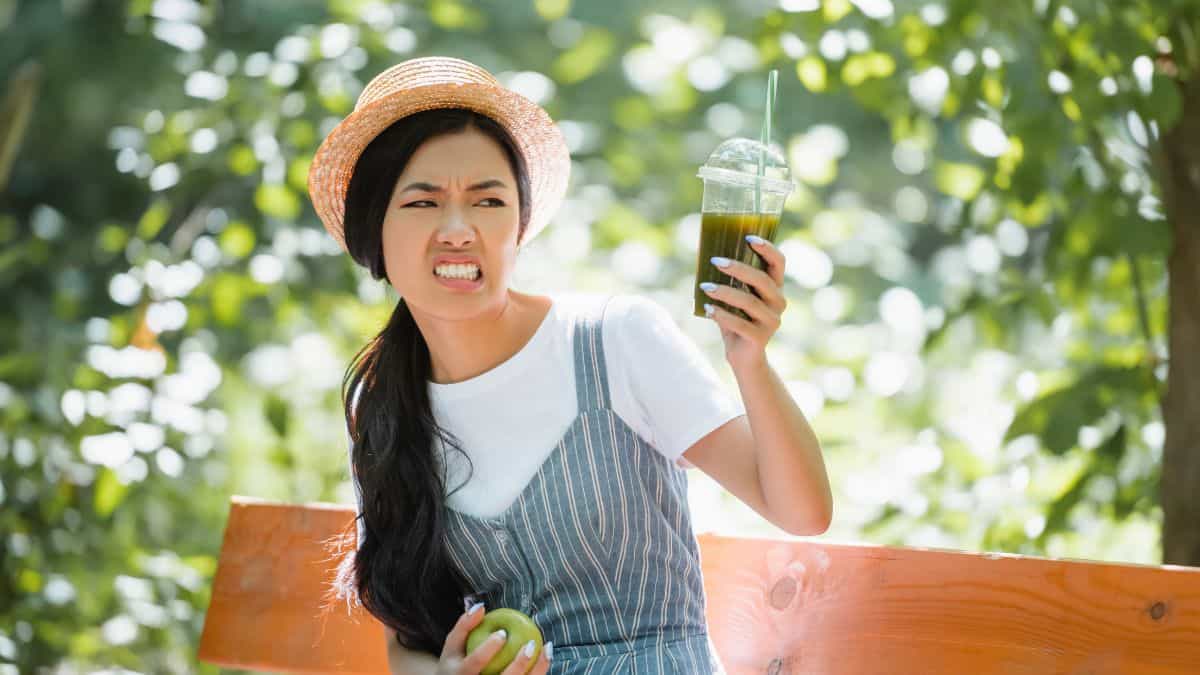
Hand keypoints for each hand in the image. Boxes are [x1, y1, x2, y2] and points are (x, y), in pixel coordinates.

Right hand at [439, 603, 551, 674]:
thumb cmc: (456, 661)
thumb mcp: (452, 644)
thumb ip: (464, 624)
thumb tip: (481, 606)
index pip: (474, 664)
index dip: (488, 649)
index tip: (502, 633)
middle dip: (519, 664)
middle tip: (531, 645)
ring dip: (537, 669)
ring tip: (546, 649)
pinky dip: (539, 671)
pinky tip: (546, 655)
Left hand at [701, 235, 787, 371]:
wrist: (744, 357)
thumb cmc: (737, 321)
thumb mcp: (734, 299)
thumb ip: (729, 281)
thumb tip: (707, 256)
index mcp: (775, 288)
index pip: (779, 262)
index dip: (767, 248)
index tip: (748, 237)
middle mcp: (779, 302)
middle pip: (762, 279)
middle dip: (738, 268)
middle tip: (716, 261)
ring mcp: (772, 321)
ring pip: (749, 301)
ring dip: (724, 292)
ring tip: (704, 287)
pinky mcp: (761, 338)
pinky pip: (739, 323)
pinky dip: (721, 315)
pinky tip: (707, 309)